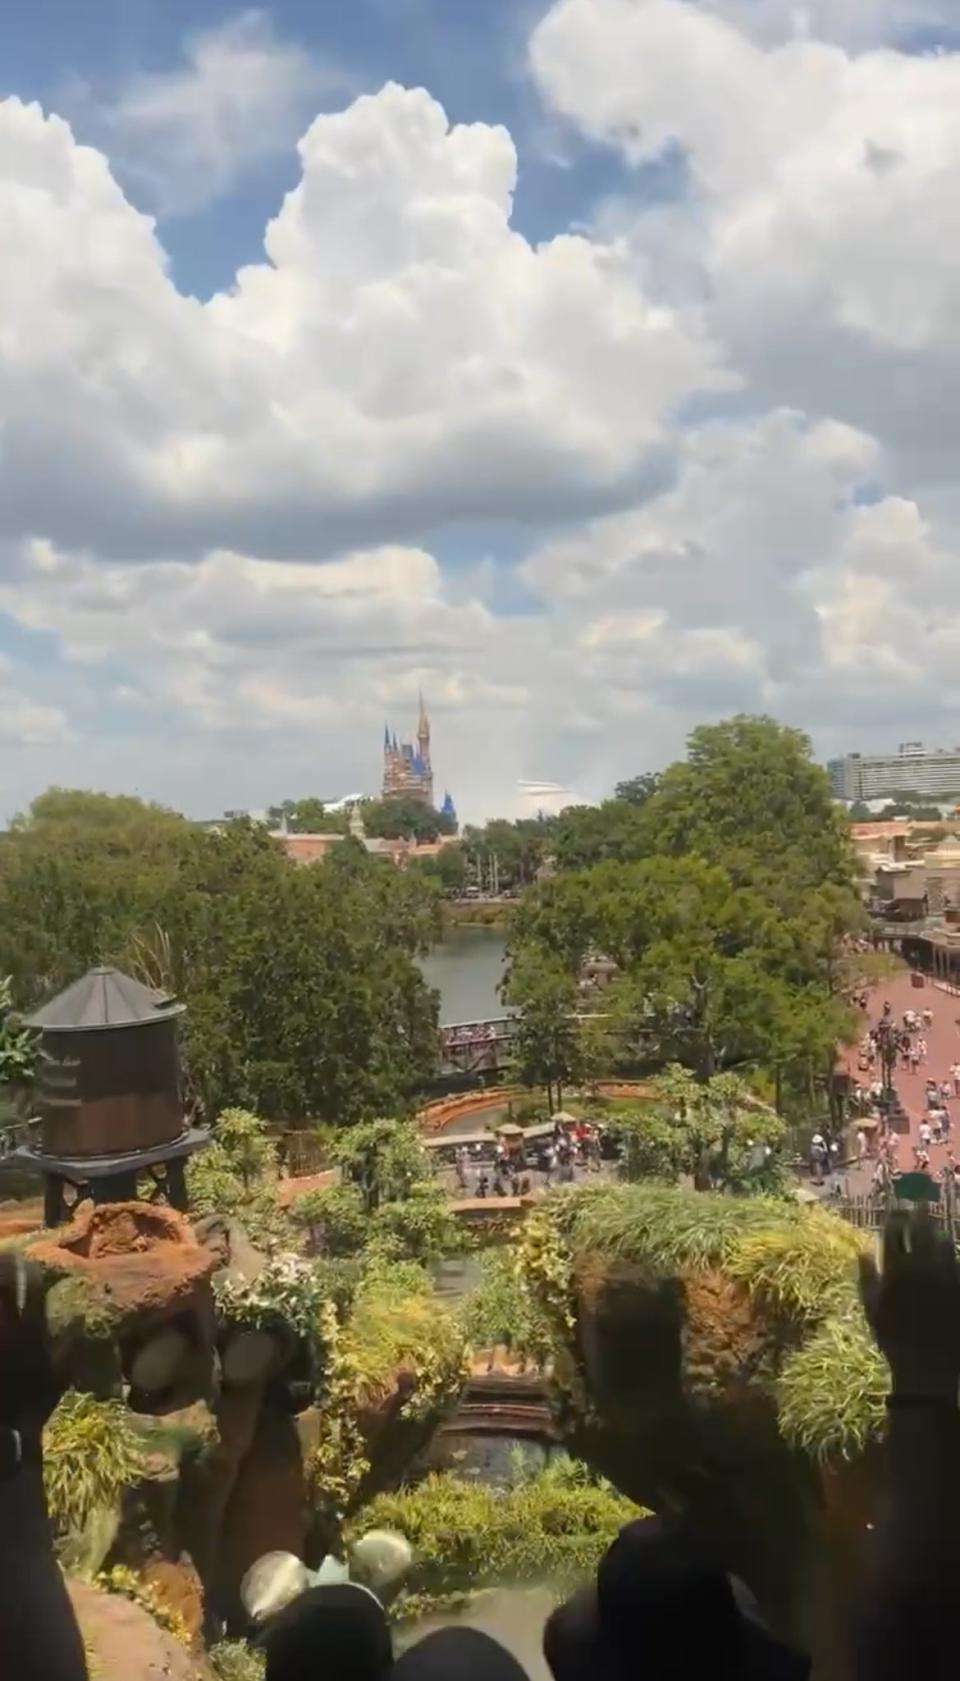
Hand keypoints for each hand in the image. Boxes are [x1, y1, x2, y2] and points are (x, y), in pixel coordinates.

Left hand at [0, 1254, 61, 1435]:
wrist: (2, 1429)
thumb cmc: (31, 1406)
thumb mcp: (59, 1378)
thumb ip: (71, 1347)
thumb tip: (79, 1314)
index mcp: (32, 1331)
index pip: (32, 1289)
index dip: (28, 1271)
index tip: (25, 1259)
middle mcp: (11, 1327)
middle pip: (6, 1286)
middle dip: (6, 1269)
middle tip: (6, 1258)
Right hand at [860, 1210, 959, 1400]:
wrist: (927, 1364)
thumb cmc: (894, 1339)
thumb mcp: (871, 1310)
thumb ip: (866, 1278)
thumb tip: (862, 1251)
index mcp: (894, 1271)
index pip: (893, 1234)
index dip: (894, 1219)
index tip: (895, 1210)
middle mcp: (918, 1267)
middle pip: (918, 1232)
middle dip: (918, 1216)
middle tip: (918, 1204)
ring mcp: (942, 1276)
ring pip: (941, 1243)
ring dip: (937, 1231)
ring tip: (936, 1224)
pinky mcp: (957, 1286)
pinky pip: (956, 1262)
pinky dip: (952, 1252)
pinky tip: (950, 1248)